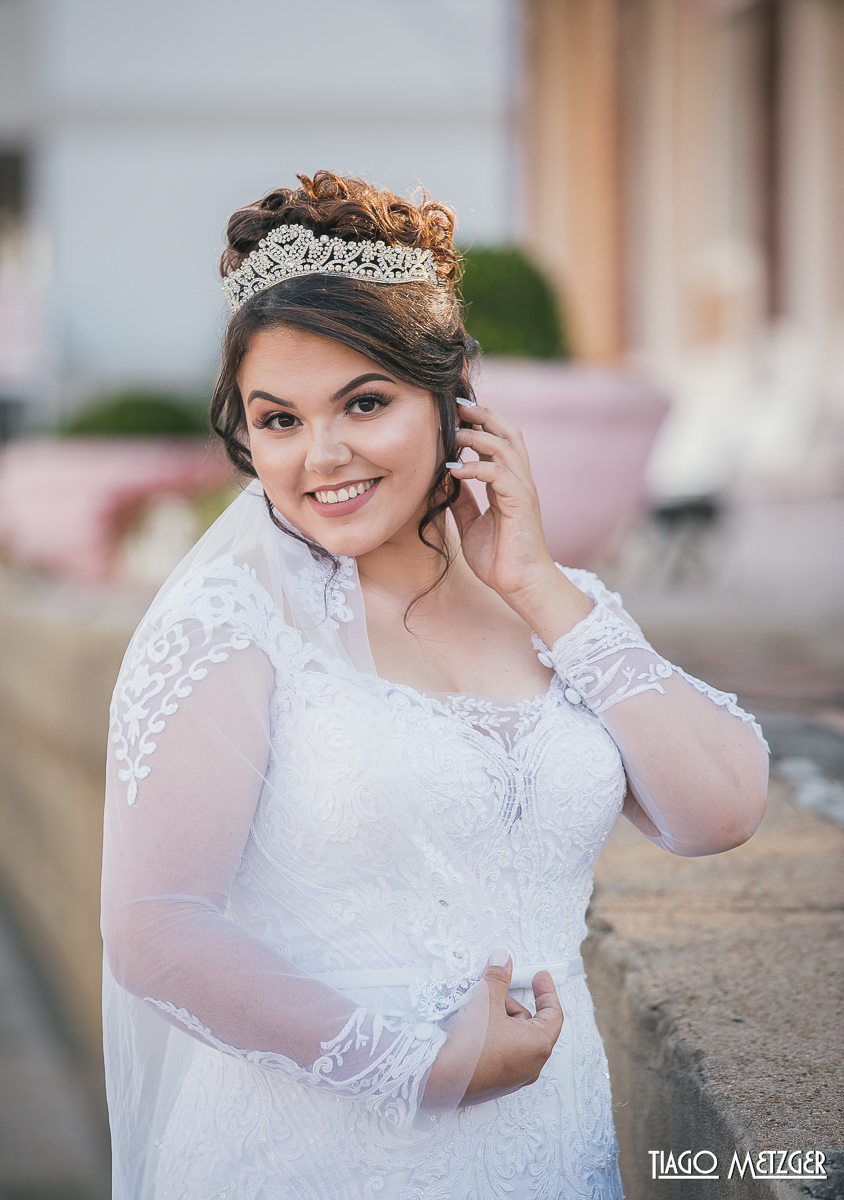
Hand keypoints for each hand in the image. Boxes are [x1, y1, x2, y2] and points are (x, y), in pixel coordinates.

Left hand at [448, 400, 556, 602]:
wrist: (520, 585)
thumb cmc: (500, 559)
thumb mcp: (473, 524)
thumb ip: (463, 501)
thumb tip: (445, 481)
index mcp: (509, 484)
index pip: (498, 441)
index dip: (480, 423)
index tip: (455, 412)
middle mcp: (519, 481)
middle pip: (508, 432)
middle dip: (484, 415)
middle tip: (457, 405)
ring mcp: (522, 490)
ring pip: (505, 447)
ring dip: (477, 436)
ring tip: (453, 434)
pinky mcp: (520, 503)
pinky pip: (498, 474)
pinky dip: (476, 467)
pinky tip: (454, 469)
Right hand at [461, 948, 563, 1103]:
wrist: (439, 1079)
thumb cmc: (469, 1045)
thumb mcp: (486, 1001)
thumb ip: (498, 977)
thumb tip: (503, 959)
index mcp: (538, 1045)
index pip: (553, 1013)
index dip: (546, 991)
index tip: (539, 977)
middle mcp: (530, 1065)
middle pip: (528, 1023)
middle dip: (509, 1002)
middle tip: (491, 990)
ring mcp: (513, 1077)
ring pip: (512, 1036)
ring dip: (496, 1017)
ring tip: (474, 1007)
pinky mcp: (494, 1083)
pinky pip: (500, 1051)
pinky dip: (490, 1034)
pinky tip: (471, 1025)